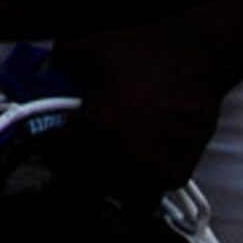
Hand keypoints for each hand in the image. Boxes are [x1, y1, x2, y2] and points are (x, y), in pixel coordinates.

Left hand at [51, 0, 242, 192]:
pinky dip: (137, 185)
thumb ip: (59, 63)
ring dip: (103, 185)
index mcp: (98, 123)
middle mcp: (125, 150)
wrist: (196, 57)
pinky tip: (130, 167)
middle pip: (82, 182)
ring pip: (116, 195)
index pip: (57, 153)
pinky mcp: (178, 171)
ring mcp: (154, 165)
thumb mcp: (88, 48)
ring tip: (99, 167)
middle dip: (70, 172)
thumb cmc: (145, 51)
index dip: (46, 149)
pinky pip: (149, 193)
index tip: (46, 145)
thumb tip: (46, 73)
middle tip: (69, 160)